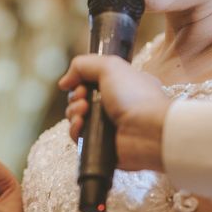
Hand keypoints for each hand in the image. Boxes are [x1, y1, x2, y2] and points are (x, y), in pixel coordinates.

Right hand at [58, 55, 171, 172]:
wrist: (147, 131)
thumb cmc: (134, 96)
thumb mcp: (110, 66)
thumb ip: (83, 65)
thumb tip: (64, 82)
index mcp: (119, 87)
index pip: (90, 83)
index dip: (80, 82)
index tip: (81, 84)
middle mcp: (113, 106)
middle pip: (79, 100)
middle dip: (75, 98)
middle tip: (83, 98)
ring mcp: (106, 127)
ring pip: (76, 118)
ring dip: (73, 112)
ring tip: (84, 111)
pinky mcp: (100, 146)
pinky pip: (78, 137)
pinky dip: (75, 130)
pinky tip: (81, 124)